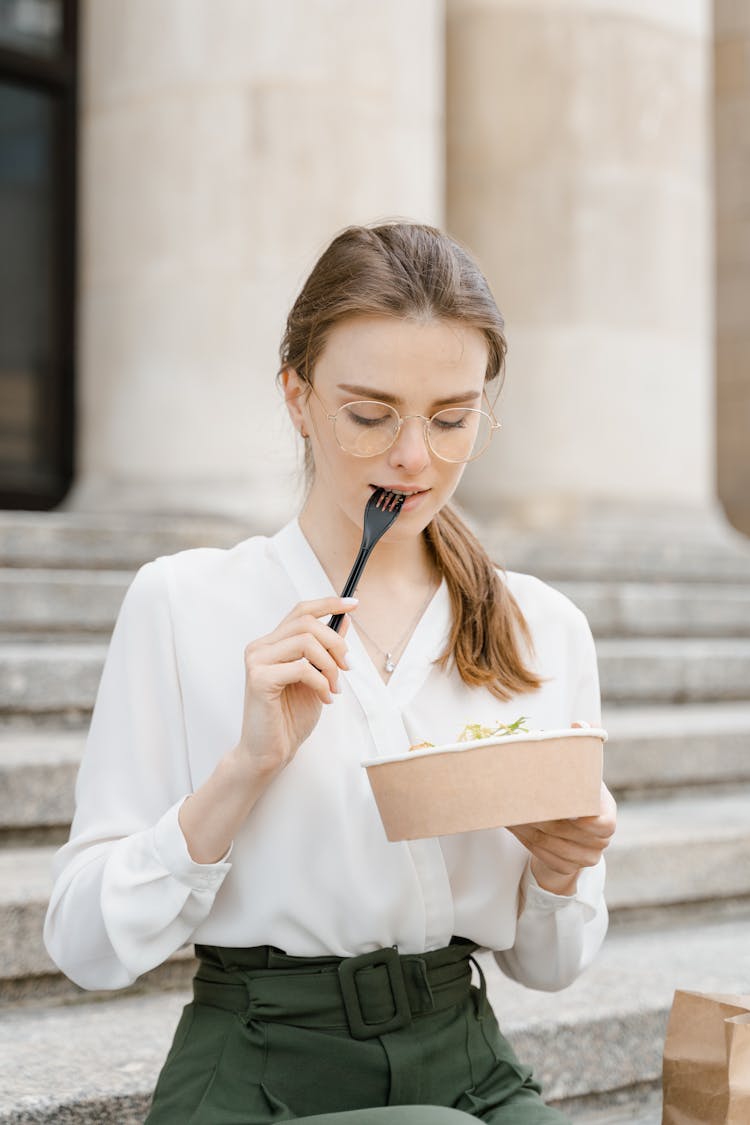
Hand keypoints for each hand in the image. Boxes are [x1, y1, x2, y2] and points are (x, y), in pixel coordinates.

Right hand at [235, 596, 355, 778]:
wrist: (269, 752)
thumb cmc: (289, 718)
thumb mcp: (317, 678)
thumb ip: (326, 650)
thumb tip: (345, 621)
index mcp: (272, 644)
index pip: (300, 611)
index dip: (328, 603)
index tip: (353, 604)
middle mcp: (260, 647)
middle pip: (307, 623)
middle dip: (336, 643)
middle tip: (347, 668)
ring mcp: (256, 661)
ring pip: (306, 642)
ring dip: (330, 666)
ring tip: (334, 688)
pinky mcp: (259, 679)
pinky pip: (301, 668)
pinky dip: (321, 682)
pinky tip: (324, 697)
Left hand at [508, 721, 616, 895]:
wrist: (571, 830)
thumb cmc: (575, 793)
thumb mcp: (581, 771)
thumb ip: (583, 745)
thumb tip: (580, 724)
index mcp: (606, 814)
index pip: (603, 824)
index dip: (585, 822)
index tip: (563, 809)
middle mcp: (601, 840)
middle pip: (572, 836)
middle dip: (545, 822)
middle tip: (522, 807)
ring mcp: (587, 857)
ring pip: (555, 848)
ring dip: (531, 832)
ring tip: (512, 816)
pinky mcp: (568, 868)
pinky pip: (546, 858)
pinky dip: (529, 844)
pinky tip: (516, 828)